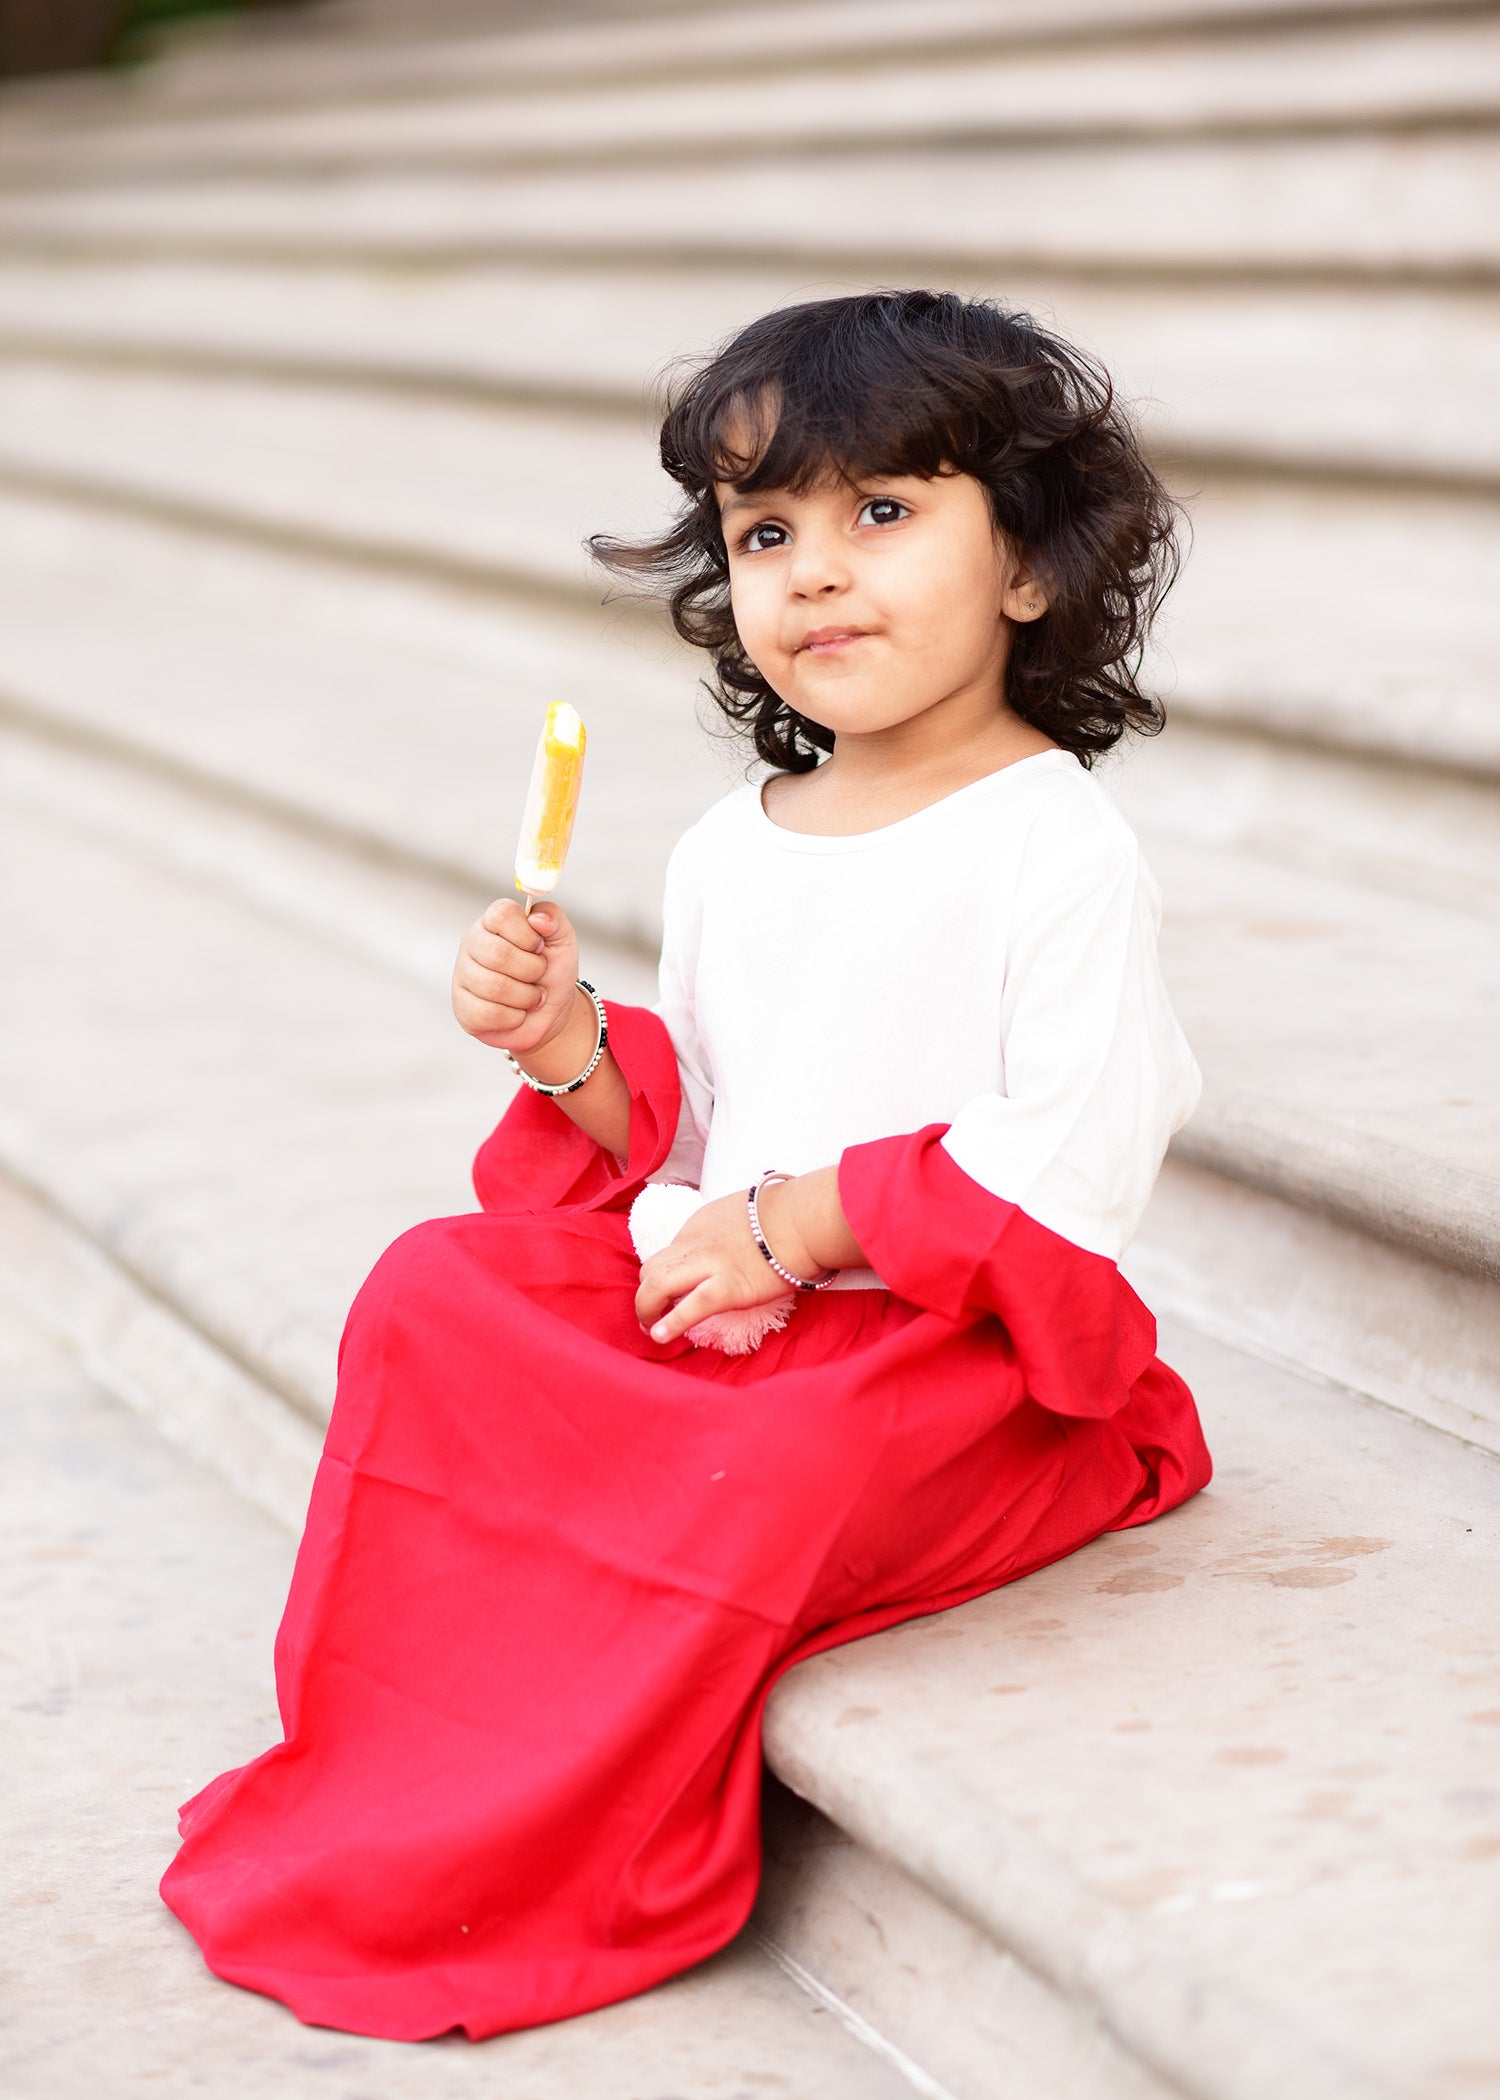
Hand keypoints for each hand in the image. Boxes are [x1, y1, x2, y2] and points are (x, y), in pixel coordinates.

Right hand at [452, 896, 580, 1054]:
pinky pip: (489, 1014)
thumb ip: (554, 920)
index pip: (502, 914)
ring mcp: (463, 975)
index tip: (539, 947)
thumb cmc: (552, 973)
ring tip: (531, 996)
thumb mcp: (562, 941)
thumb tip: (537, 917)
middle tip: (538, 976)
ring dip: (526, 997)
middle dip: (532, 970)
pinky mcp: (463, 1007)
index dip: (527, 935)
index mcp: (494, 922)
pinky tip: (516, 1012)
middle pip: (499, 954)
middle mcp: (473, 943)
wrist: (551, 1013)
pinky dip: (514, 1017)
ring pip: (495, 987)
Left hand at [635, 1180, 825, 1343]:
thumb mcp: (741, 1212)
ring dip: (647, 1310)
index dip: (664, 1277)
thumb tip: (731, 1248)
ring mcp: (710, 1264)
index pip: (667, 1254)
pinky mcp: (729, 1286)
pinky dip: (671, 1323)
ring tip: (652, 1330)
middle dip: (645, 1296)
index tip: (669, 1294)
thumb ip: (726, 1231)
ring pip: (656, 1285)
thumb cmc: (788, 1214)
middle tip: (650, 1316)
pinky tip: (661, 1337)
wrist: (807, 1219)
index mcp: (699, 1224)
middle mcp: (695, 1242)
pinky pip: (691, 1306)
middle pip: (650, 1269)